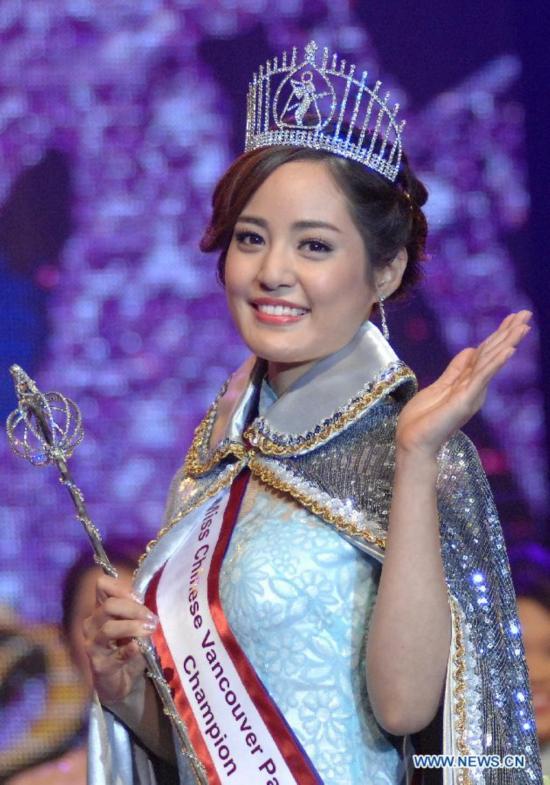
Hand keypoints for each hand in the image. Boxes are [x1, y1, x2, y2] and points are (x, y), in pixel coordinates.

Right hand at [83, 574, 156, 705]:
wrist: (120, 683)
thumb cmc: (127, 649)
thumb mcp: (132, 625)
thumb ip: (135, 611)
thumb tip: (147, 600)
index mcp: (100, 610)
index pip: (101, 585)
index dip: (120, 587)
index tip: (139, 597)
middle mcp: (91, 624)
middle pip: (109, 606)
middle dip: (134, 609)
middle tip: (151, 618)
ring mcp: (93, 645)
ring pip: (109, 628)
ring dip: (133, 627)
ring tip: (149, 629)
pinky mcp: (100, 665)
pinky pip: (117, 654)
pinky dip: (131, 649)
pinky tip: (139, 647)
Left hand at [396, 310, 531, 458]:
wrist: (413, 443)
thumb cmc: (422, 420)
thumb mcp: (439, 387)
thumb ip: (455, 370)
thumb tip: (470, 350)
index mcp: (467, 383)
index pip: (485, 354)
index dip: (498, 335)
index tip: (511, 318)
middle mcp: (474, 388)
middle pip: (492, 354)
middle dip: (509, 332)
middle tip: (526, 313)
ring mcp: (472, 394)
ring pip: (492, 361)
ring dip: (508, 341)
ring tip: (524, 325)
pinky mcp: (466, 400)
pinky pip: (483, 377)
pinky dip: (495, 362)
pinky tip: (509, 349)